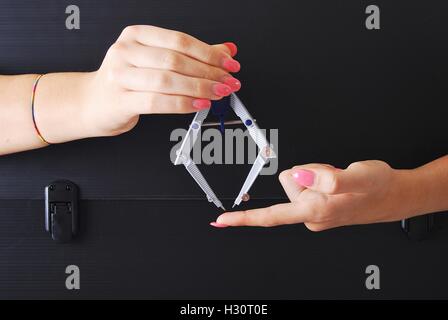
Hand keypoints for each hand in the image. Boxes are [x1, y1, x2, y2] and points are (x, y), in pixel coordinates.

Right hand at [81, 25, 240, 136]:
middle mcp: (127, 51)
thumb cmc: (128, 81)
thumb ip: (190, 55)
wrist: (94, 102)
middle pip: (176, 60)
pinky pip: (158, 101)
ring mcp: (121, 75)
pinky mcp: (121, 99)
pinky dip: (183, 103)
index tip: (229, 63)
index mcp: (137, 35)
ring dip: (199, 88)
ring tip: (218, 93)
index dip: (209, 53)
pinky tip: (199, 104)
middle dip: (208, 72)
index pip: (180, 40)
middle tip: (228, 81)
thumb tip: (226, 50)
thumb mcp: (157, 61)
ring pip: (168, 80)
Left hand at [213, 160, 425, 230]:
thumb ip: (327, 177)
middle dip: (307, 173)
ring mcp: (314, 211)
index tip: (221, 221)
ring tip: (337, 179)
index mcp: (315, 210)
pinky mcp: (318, 205)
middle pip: (288, 182)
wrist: (393, 195)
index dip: (244, 218)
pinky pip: (307, 183)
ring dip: (316, 175)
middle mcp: (311, 215)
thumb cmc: (378, 187)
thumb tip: (300, 175)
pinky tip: (335, 182)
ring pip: (298, 180)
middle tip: (331, 175)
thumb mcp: (358, 176)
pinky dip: (319, 178)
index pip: (272, 216)